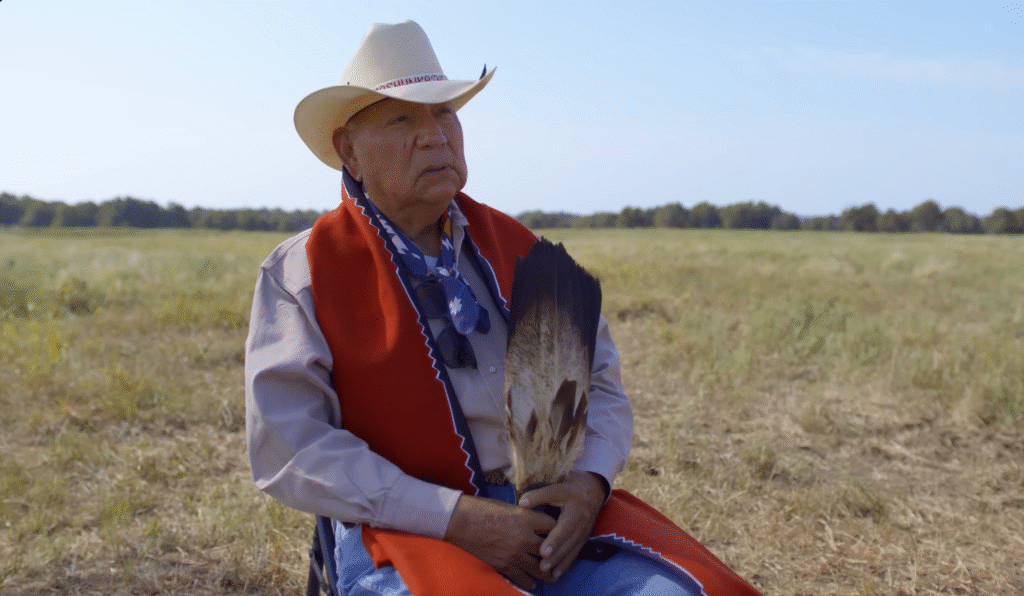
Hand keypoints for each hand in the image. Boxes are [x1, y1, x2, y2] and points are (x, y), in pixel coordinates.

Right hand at [443, 493, 557, 589]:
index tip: (560, 534)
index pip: (554, 526)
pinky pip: (523, 579)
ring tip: (552, 575)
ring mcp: (515, 554)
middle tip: (561, 559)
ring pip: (541, 569)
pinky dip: (529, 582)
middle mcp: (525, 537)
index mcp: (527, 518)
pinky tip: (532, 582)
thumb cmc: (482, 509)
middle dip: (557, 555)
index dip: (558, 530)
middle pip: (551, 550)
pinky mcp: (504, 566)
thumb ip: (525, 517)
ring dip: (547, 573)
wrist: (460, 521)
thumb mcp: (509, 506)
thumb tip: (536, 524)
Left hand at [518, 471, 605, 580]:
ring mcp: (584, 528)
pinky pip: (575, 552)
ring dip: (560, 560)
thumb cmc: (570, 487)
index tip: (543, 550)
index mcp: (573, 502)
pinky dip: (566, 563)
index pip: (562, 521)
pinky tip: (556, 574)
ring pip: (572, 546)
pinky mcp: (585, 537)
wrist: (594, 490)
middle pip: (567, 536)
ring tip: (546, 571)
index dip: (553, 537)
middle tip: (542, 564)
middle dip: (555, 552)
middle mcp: (581, 517)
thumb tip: (521, 504)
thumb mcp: (557, 486)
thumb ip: (539, 495)